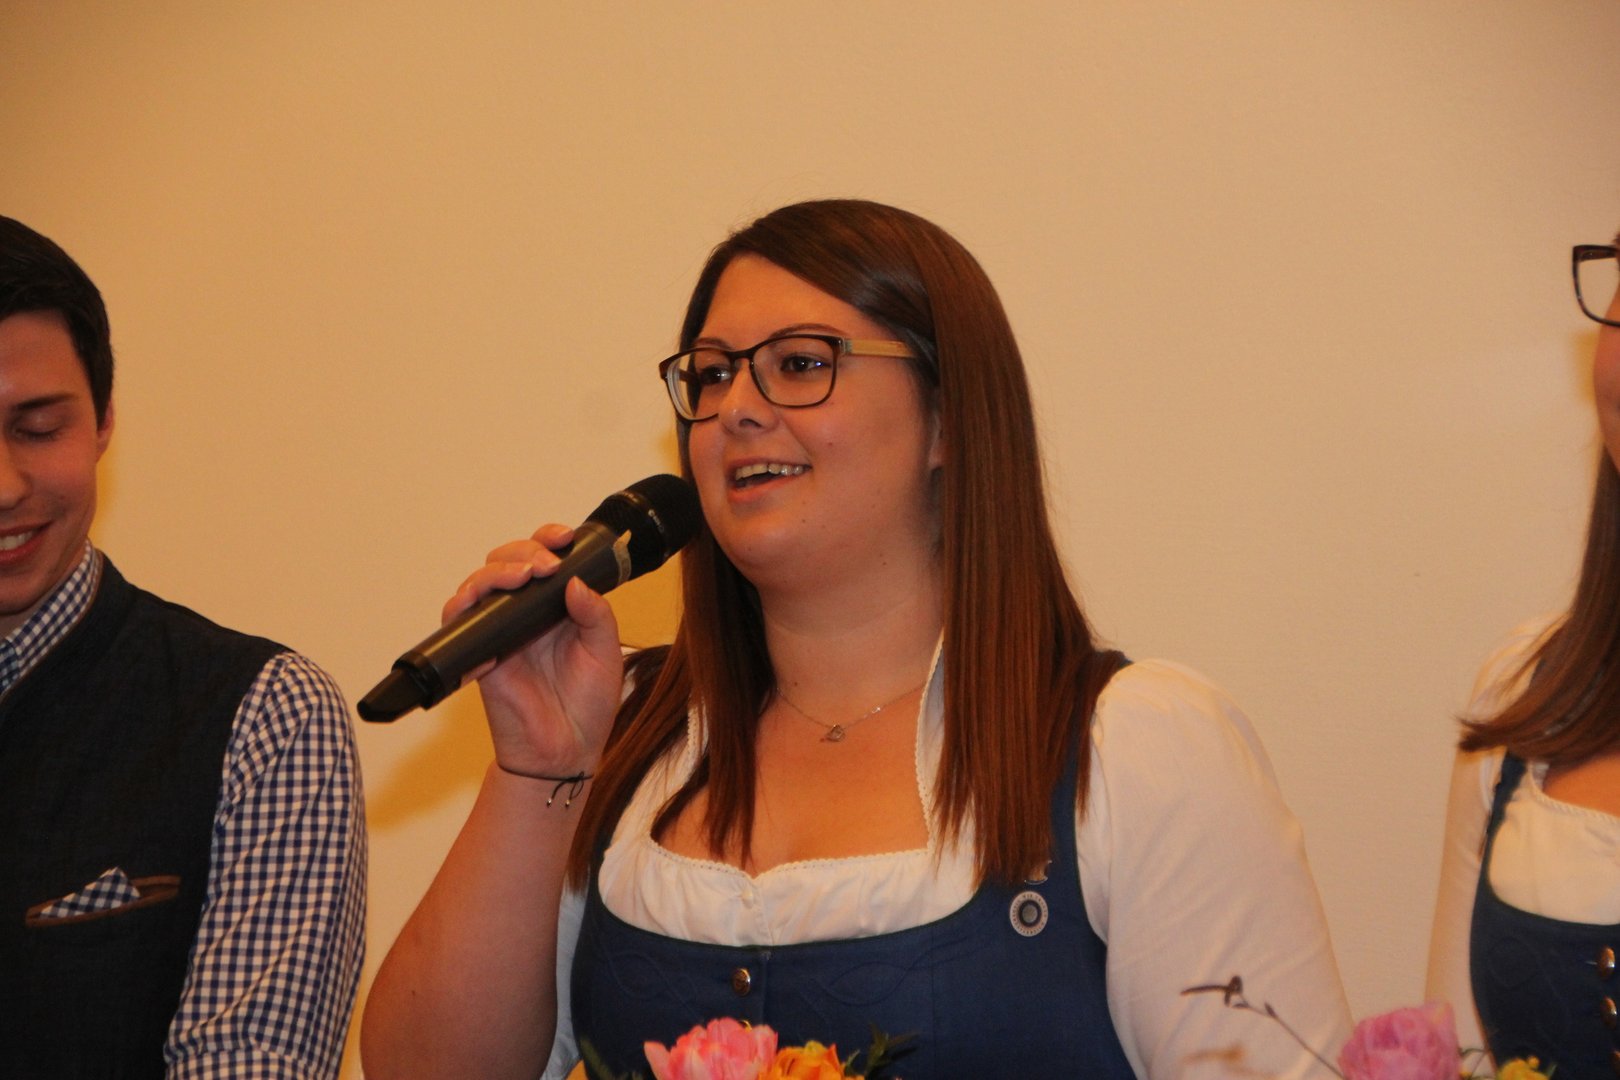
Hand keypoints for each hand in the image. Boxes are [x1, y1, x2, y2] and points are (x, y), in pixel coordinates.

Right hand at [443, 523, 623, 778]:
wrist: (568, 751)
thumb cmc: (588, 704)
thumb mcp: (606, 651)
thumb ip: (596, 614)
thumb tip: (574, 580)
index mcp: (557, 605)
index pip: (544, 557)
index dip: (548, 539)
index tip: (565, 537)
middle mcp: (524, 613)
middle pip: (507, 561)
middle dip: (523, 552)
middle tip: (545, 564)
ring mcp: (499, 632)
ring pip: (479, 584)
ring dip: (496, 572)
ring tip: (523, 577)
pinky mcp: (479, 655)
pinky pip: (458, 623)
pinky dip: (464, 608)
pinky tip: (484, 606)